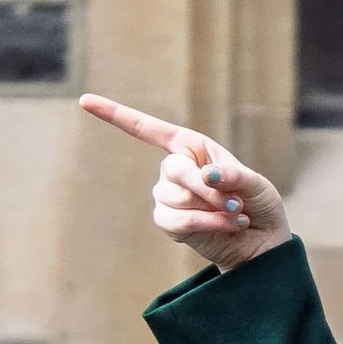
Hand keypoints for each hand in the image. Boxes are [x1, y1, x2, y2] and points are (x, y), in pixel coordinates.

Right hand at [80, 94, 291, 272]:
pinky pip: (175, 221)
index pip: (148, 129)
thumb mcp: (255, 184)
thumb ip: (234, 177)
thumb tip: (207, 178)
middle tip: (234, 202)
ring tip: (234, 215)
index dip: (115, 114)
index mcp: (192, 146)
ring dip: (208, 208)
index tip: (83, 101)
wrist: (259, 242)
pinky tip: (225, 226)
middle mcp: (176, 168)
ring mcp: (169, 196)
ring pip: (174, 198)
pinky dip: (203, 224)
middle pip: (172, 170)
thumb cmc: (258, 204)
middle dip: (204, 188)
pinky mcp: (170, 223)